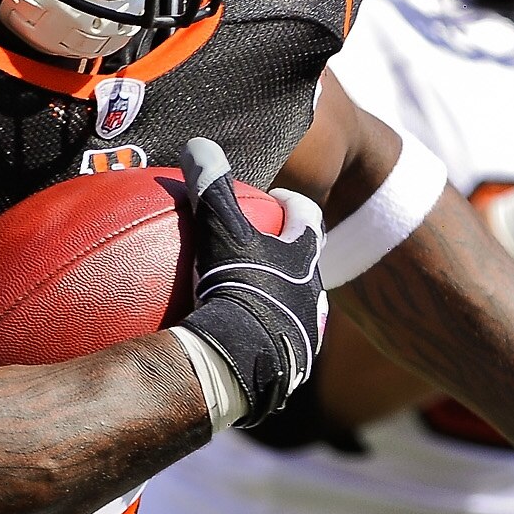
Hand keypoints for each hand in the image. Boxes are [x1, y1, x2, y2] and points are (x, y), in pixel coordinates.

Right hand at [174, 137, 326, 425]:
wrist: (245, 363)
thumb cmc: (237, 289)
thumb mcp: (220, 231)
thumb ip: (212, 186)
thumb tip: (198, 143)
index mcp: (305, 256)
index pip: (308, 217)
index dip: (292, 205)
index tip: (273, 200)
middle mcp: (315, 294)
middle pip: (306, 265)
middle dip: (285, 256)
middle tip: (258, 251)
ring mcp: (306, 335)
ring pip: (297, 310)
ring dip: (277, 302)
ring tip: (248, 303)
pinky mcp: (292, 370)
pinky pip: (277, 350)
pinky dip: (261, 343)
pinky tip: (234, 348)